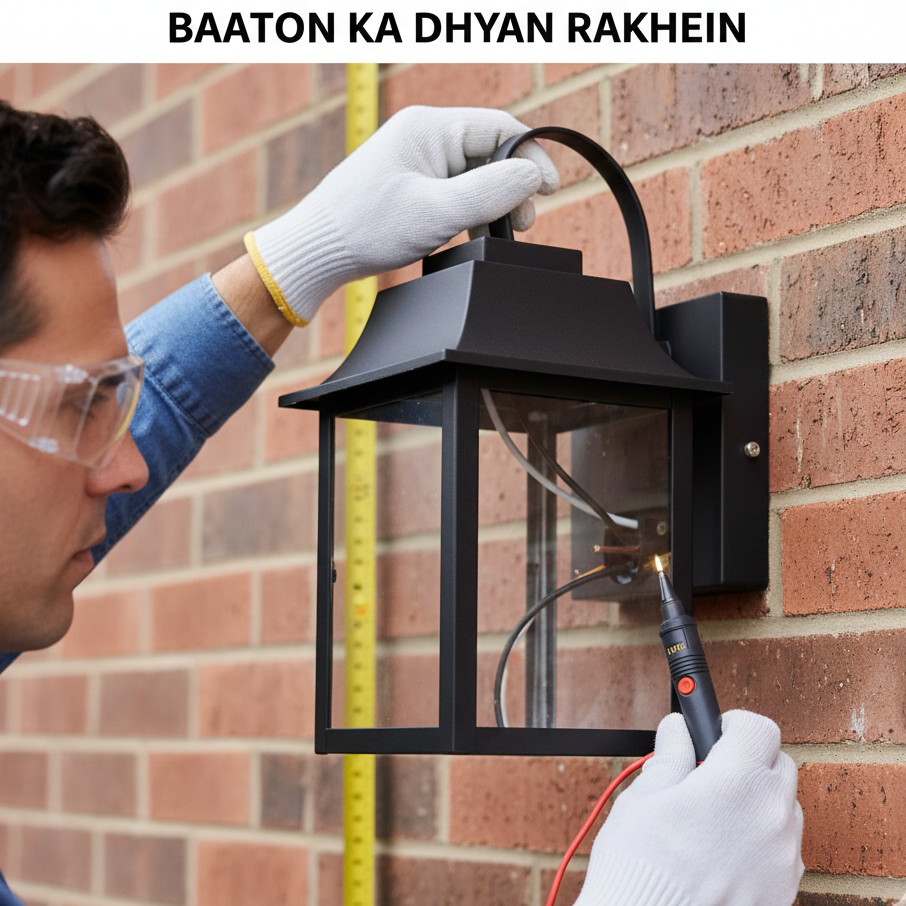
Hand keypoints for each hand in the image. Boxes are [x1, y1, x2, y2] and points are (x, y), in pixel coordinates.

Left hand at [246, 105, 558, 324]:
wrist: (318, 250)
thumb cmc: (366, 227)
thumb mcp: (438, 213)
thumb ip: (490, 192)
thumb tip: (532, 176)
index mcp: (429, 127)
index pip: (501, 128)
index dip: (532, 158)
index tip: (549, 191)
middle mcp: (424, 135)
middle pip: (491, 151)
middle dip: (513, 186)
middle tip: (521, 224)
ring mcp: (416, 159)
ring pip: (475, 174)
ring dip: (493, 202)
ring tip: (497, 232)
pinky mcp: (411, 183)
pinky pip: (456, 189)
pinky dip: (471, 210)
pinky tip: (470, 233)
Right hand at [574, 710, 802, 905]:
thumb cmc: (643, 864)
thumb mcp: (645, 796)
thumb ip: (671, 755)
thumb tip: (678, 730)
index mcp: (738, 782)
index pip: (759, 728)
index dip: (734, 723)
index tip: (714, 730)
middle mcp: (772, 816)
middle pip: (778, 764)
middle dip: (748, 760)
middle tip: (709, 773)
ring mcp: (783, 857)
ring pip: (783, 807)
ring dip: (757, 800)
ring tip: (712, 818)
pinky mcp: (783, 889)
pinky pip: (782, 847)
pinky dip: (760, 839)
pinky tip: (723, 851)